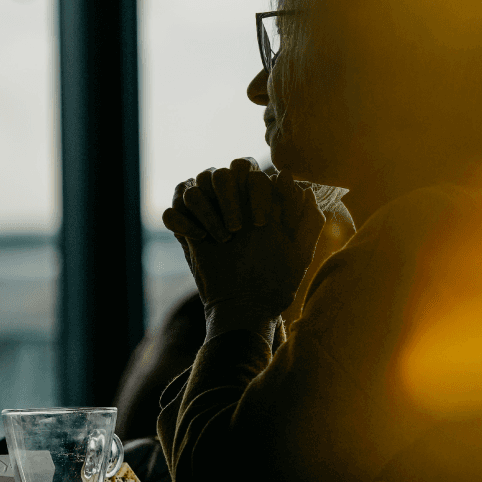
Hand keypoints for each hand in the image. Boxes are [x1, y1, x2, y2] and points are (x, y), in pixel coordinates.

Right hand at [162, 159, 325, 318]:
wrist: (244, 308)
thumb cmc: (276, 284)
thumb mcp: (300, 255)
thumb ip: (309, 222)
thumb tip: (306, 189)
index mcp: (262, 204)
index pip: (255, 174)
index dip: (259, 190)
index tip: (264, 223)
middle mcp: (235, 205)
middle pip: (226, 173)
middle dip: (232, 196)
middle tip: (240, 229)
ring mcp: (210, 216)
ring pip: (196, 185)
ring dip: (208, 209)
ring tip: (224, 238)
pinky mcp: (188, 233)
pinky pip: (172, 213)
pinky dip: (183, 222)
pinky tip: (201, 240)